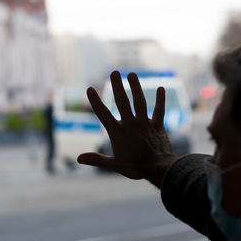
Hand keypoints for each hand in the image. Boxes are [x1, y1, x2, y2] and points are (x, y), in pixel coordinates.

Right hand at [77, 71, 177, 187]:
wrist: (159, 169)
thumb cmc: (136, 167)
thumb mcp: (114, 164)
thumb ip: (96, 159)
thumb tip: (79, 158)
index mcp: (118, 133)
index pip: (103, 114)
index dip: (96, 101)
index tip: (90, 88)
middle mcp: (131, 124)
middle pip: (123, 102)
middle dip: (117, 86)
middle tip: (114, 72)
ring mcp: (145, 123)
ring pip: (140, 102)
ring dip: (136, 87)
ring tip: (132, 74)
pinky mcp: (157, 125)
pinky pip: (159, 110)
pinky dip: (160, 100)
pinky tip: (161, 88)